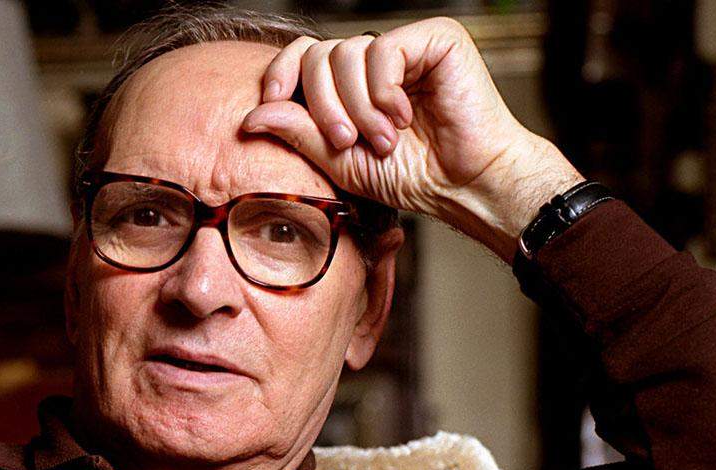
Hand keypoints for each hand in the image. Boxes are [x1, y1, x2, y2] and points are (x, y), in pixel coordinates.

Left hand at [241, 17, 584, 262]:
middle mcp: (375, 59)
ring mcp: (405, 45)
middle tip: (347, 142)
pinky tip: (403, 116)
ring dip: (358, 106)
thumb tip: (250, 116)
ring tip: (384, 139)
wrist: (464, 184)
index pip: (302, 55)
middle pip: (319, 55)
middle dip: (324, 105)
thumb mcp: (338, 160)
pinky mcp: (436, 39)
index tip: (272, 102)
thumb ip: (298, 134)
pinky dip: (383, 91)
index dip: (281, 73)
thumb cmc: (409, 175)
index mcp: (350, 82)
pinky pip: (383, 51)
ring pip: (347, 53)